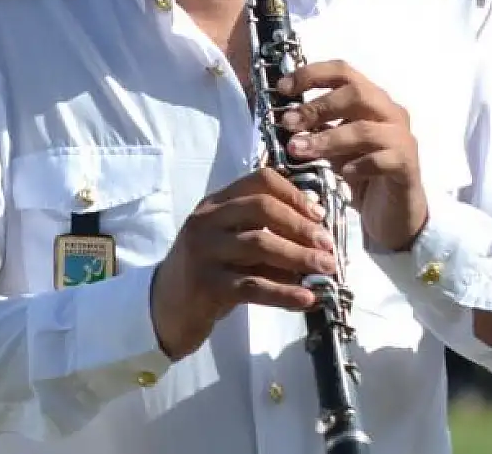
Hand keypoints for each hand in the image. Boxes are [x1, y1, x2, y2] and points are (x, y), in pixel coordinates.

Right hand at [149, 168, 337, 359]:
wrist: (163, 310)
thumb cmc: (207, 273)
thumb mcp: (231, 246)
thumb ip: (265, 235)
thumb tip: (318, 234)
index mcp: (215, 204)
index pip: (260, 181)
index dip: (294, 195)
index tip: (319, 216)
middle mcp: (206, 221)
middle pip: (261, 208)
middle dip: (301, 225)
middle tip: (328, 246)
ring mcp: (203, 251)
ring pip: (259, 244)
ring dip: (299, 257)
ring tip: (326, 270)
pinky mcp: (205, 285)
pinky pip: (252, 286)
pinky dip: (283, 292)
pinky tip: (307, 299)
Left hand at [275, 61, 427, 253]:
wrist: (393, 215)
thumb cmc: (361, 175)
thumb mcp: (333, 148)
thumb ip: (316, 130)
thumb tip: (283, 118)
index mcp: (371, 99)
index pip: (343, 72)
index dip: (311, 74)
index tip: (282, 88)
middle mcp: (390, 112)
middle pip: (356, 93)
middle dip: (318, 106)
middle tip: (288, 123)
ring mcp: (402, 138)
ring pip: (365, 129)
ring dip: (328, 138)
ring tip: (299, 150)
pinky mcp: (408, 165)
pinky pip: (384, 159)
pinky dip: (360, 164)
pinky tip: (343, 174)